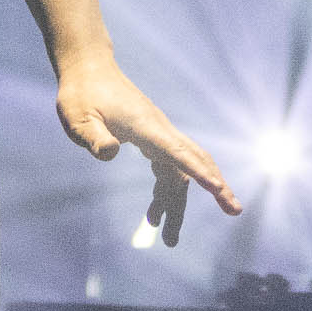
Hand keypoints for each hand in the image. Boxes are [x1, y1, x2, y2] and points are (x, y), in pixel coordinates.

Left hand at [56, 56, 243, 225]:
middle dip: (215, 187)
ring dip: (178, 204)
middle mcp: (160, 130)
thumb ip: (94, 137)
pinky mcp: (151, 138)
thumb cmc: (82, 93)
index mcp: (146, 126)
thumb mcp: (77, 118)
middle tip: (233, 211)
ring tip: (169, 240)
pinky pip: (168, 169)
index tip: (219, 190)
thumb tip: (110, 155)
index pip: (178, 152)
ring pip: (180, 172)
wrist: (89, 70)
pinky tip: (154, 215)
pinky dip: (165, 193)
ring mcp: (158, 134)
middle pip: (193, 162)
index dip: (199, 172)